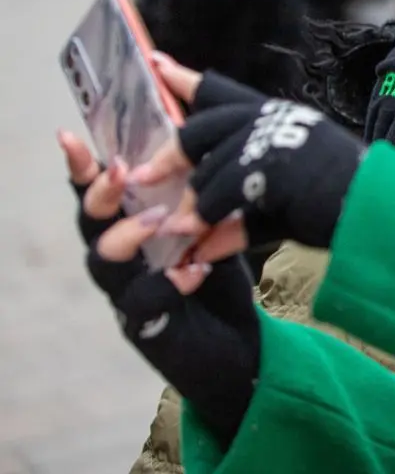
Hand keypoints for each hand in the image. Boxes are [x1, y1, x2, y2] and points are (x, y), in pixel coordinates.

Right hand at [61, 130, 259, 447]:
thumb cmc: (220, 274)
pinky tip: (194, 271)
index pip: (98, 190)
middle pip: (90, 220)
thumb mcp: (216, 220)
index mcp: (131, 223)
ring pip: (103, 259)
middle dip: (100, 192)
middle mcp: (120, 256)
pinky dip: (166, 282)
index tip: (69, 136)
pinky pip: (141, 301)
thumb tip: (202, 131)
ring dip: (128, 234)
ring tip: (160, 220)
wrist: (242, 344)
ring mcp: (126, 291)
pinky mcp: (145, 325)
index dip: (81, 165)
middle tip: (121, 171)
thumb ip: (200, 185)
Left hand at [135, 55, 365, 257]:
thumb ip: (237, 219)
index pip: (222, 92)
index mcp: (278, 119)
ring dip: (192, 206)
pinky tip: (199, 244)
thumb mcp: (277, 210)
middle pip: (201, 127)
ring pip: (206, 168)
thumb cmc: (337, 208)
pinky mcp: (272, 164)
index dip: (184, 79)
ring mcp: (274, 138)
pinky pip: (219, 193)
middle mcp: (273, 120)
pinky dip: (205, 220)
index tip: (154, 63)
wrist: (377, 213)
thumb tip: (197, 245)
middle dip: (168, 156)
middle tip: (143, 178)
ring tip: (182, 231)